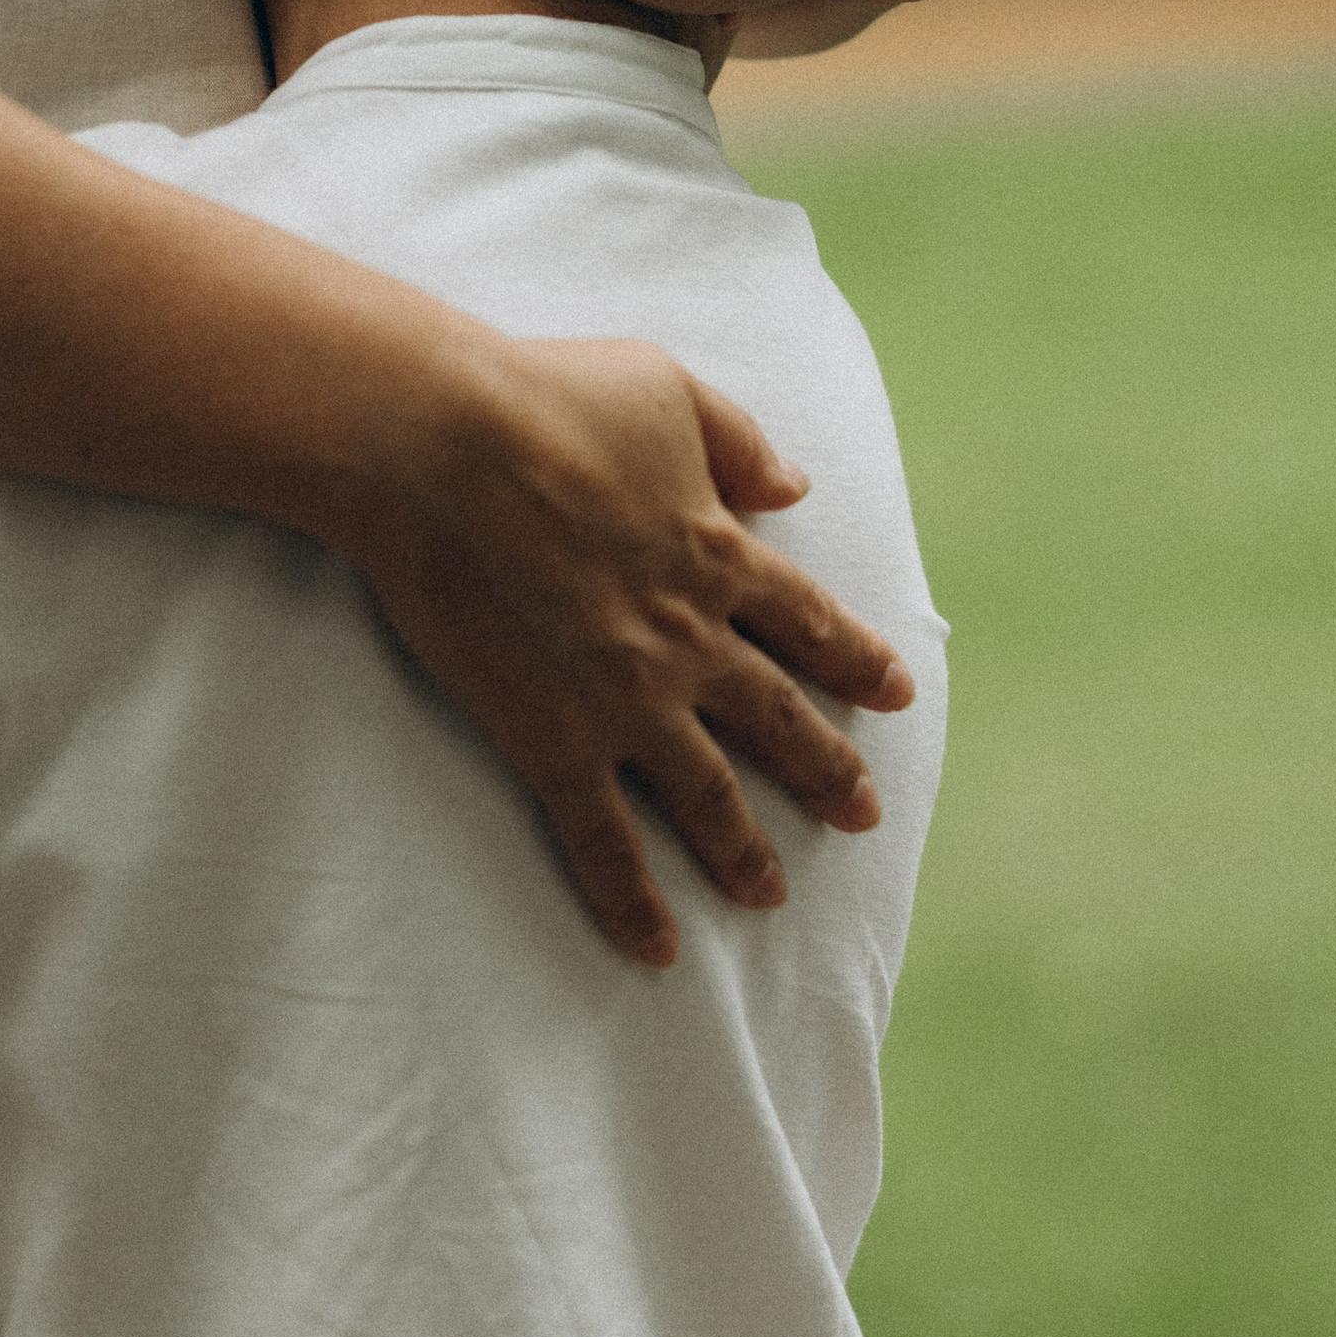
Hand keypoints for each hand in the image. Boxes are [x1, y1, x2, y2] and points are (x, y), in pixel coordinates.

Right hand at [332, 332, 915, 968]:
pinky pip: (604, 843)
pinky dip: (633, 902)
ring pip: (710, 797)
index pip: (811, 623)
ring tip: (771, 895)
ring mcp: (628, 703)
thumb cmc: (542, 397)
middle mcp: (692, 642)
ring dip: (745, 850)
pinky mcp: (554, 743)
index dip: (858, 659)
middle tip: (864, 814)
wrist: (438, 445)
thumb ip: (738, 441)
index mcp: (721, 556)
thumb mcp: (665, 387)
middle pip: (780, 721)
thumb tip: (794, 486)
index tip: (897, 691)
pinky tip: (658, 949)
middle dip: (827, 771)